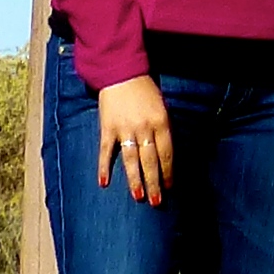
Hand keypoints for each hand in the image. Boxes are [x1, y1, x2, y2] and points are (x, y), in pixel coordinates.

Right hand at [98, 76, 172, 203]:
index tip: (169, 187)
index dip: (168, 171)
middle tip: (156, 202)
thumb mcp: (161, 106)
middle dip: (154, 182)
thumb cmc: (144, 90)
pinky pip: (106, 151)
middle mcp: (144, 127)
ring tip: (138, 197)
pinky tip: (104, 183)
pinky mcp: (108, 128)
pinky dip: (104, 167)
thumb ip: (163, 128)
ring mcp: (125, 128)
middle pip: (150, 160)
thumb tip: (165, 153)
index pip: (166, 152)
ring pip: (131, 160)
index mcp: (161, 121)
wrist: (121, 71)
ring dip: (135, 180)